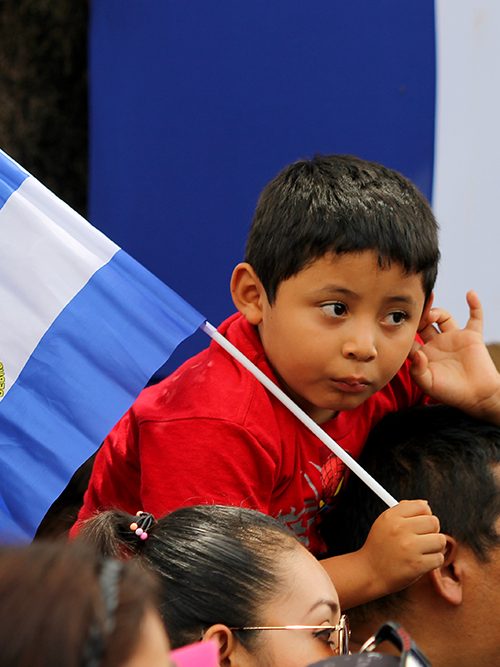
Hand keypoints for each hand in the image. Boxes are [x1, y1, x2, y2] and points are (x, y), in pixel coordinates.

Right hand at [360, 500, 445, 595]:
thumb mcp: (384, 522)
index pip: (422, 506)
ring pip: (440, 540)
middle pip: (433, 522)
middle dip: (432, 531)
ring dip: (435, 547)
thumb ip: (403, 510)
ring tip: (422, 551)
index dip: (425, 514)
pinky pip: (439, 558)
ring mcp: (409, 547)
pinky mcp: (417, 565)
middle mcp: (400, 529)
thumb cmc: (379, 547)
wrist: (369, 573)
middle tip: (423, 538)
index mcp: (392, 516)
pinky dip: (433, 562)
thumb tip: (426, 504)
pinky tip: (421, 562)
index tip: (422, 523)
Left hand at [410, 290, 499, 423]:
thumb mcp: (428, 384)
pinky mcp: (472, 336)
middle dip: (419, 315)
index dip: (404, 329)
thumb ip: (417, 370)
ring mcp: (454, 338)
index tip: (399, 321)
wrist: (477, 397)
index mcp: (424, 354)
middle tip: (416, 310)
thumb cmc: (450, 393)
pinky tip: (470, 294)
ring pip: (444, 317)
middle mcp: (437, 343)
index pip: (410, 337)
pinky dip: (475, 304)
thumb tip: (416, 354)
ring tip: (432, 314)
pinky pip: (475, 317)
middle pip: (424, 323)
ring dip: (438, 311)